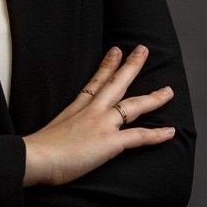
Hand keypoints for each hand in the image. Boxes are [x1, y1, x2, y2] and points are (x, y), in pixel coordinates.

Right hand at [22, 45, 175, 186]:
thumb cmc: (38, 149)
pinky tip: (170, 131)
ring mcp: (102, 124)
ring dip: (153, 97)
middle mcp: (92, 110)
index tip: (115, 51)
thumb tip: (57, 140)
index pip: (95, 82)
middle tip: (143, 50)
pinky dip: (156, 134)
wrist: (36, 157)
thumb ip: (61, 131)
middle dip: (131, 66)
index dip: (106, 66)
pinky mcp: (110, 142)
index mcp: (76, 107)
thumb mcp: (50, 131)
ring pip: (133, 105)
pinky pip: (139, 136)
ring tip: (168, 90)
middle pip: (116, 83)